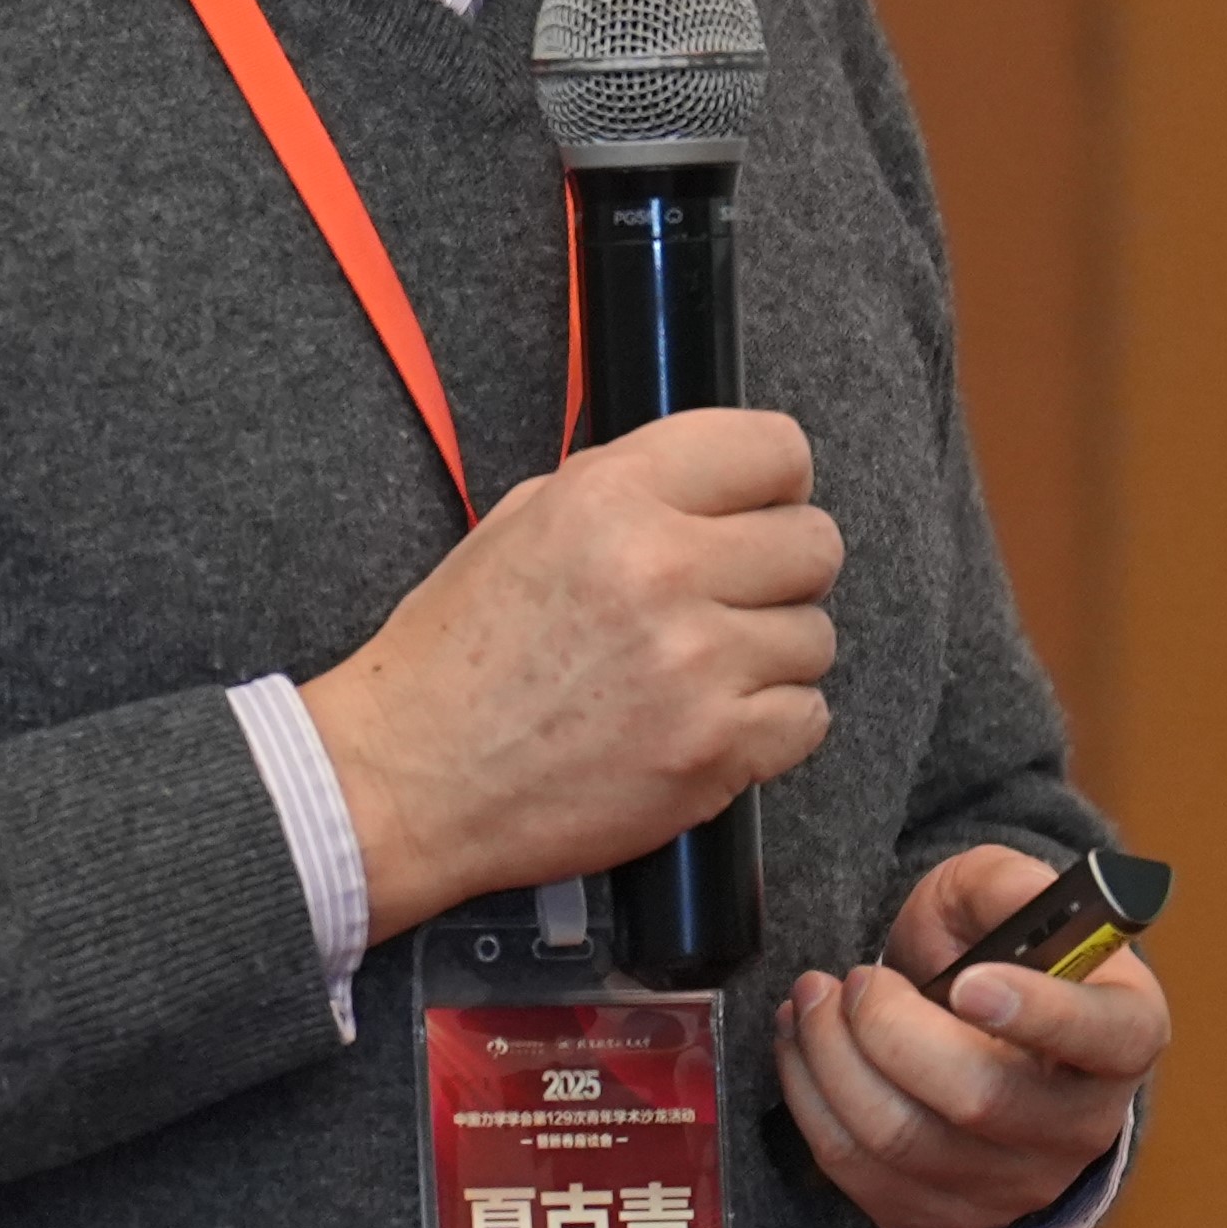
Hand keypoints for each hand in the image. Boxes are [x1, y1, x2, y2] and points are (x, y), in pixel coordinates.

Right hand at [300, 408, 838, 927]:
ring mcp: (696, 665)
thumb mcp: (523, 521)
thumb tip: (717, 489)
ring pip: (816, 637)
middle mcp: (663, 568)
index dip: (775, 484)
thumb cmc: (454, 656)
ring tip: (701, 672)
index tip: (755, 513)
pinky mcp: (713, 751)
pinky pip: (809, 719)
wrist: (410, 778)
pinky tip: (709, 722)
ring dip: (771, 655)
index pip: (775, 450)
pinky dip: (771, 726)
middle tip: (728, 599)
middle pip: (816, 544)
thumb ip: (628, 491)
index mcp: (613, 495)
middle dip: (780, 571)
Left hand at [778, 839, 1165, 1227]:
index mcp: (1125, 1032)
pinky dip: (812, 1101)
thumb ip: (1006, 882)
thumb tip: (1006, 897)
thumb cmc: (999, 954)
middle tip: (851, 980)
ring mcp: (1018, 1184)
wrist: (975, 1027)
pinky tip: (805, 1050)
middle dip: (886, 1029)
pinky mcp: (948, 1215)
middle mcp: (1084, 1125)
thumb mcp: (1005, 895)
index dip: (1041, 1013)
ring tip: (812, 1003)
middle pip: (979, 1099)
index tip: (968, 982)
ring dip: (831, 1060)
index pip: (1104, 1036)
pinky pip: (858, 1172)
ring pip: (902, 1140)